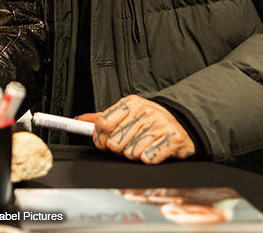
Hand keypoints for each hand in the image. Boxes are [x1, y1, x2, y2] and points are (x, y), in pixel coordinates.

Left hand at [78, 95, 194, 163]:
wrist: (183, 123)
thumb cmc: (150, 121)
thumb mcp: (126, 114)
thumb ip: (103, 118)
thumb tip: (80, 120)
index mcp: (130, 104)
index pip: (102, 124)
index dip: (100, 139)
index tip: (104, 143)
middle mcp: (144, 111)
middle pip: (115, 143)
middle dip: (120, 149)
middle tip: (130, 144)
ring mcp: (159, 124)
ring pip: (130, 153)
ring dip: (136, 155)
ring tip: (145, 146)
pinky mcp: (172, 139)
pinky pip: (148, 159)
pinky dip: (149, 159)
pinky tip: (154, 151)